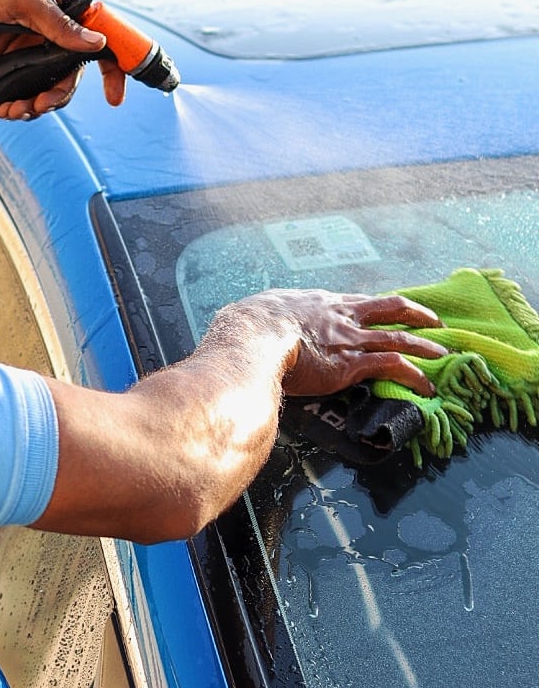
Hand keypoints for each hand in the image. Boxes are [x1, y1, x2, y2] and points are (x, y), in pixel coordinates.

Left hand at [0, 0, 126, 118]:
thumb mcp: (25, 1)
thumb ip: (59, 24)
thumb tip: (96, 43)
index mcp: (65, 9)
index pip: (101, 38)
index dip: (114, 67)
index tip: (115, 96)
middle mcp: (54, 31)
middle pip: (73, 74)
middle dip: (58, 95)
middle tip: (39, 106)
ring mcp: (34, 49)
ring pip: (50, 87)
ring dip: (36, 104)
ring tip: (15, 110)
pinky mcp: (13, 64)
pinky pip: (28, 91)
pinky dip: (20, 103)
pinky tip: (5, 108)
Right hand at [241, 289, 444, 398]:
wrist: (252, 339)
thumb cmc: (245, 327)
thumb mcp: (256, 313)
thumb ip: (264, 318)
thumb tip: (248, 325)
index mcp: (318, 302)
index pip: (357, 301)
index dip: (376, 306)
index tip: (388, 311)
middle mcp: (340, 316)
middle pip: (389, 307)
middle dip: (415, 314)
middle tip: (433, 321)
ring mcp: (349, 339)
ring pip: (398, 337)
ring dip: (424, 346)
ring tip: (442, 355)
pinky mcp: (351, 364)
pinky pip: (392, 366)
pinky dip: (414, 375)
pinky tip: (426, 387)